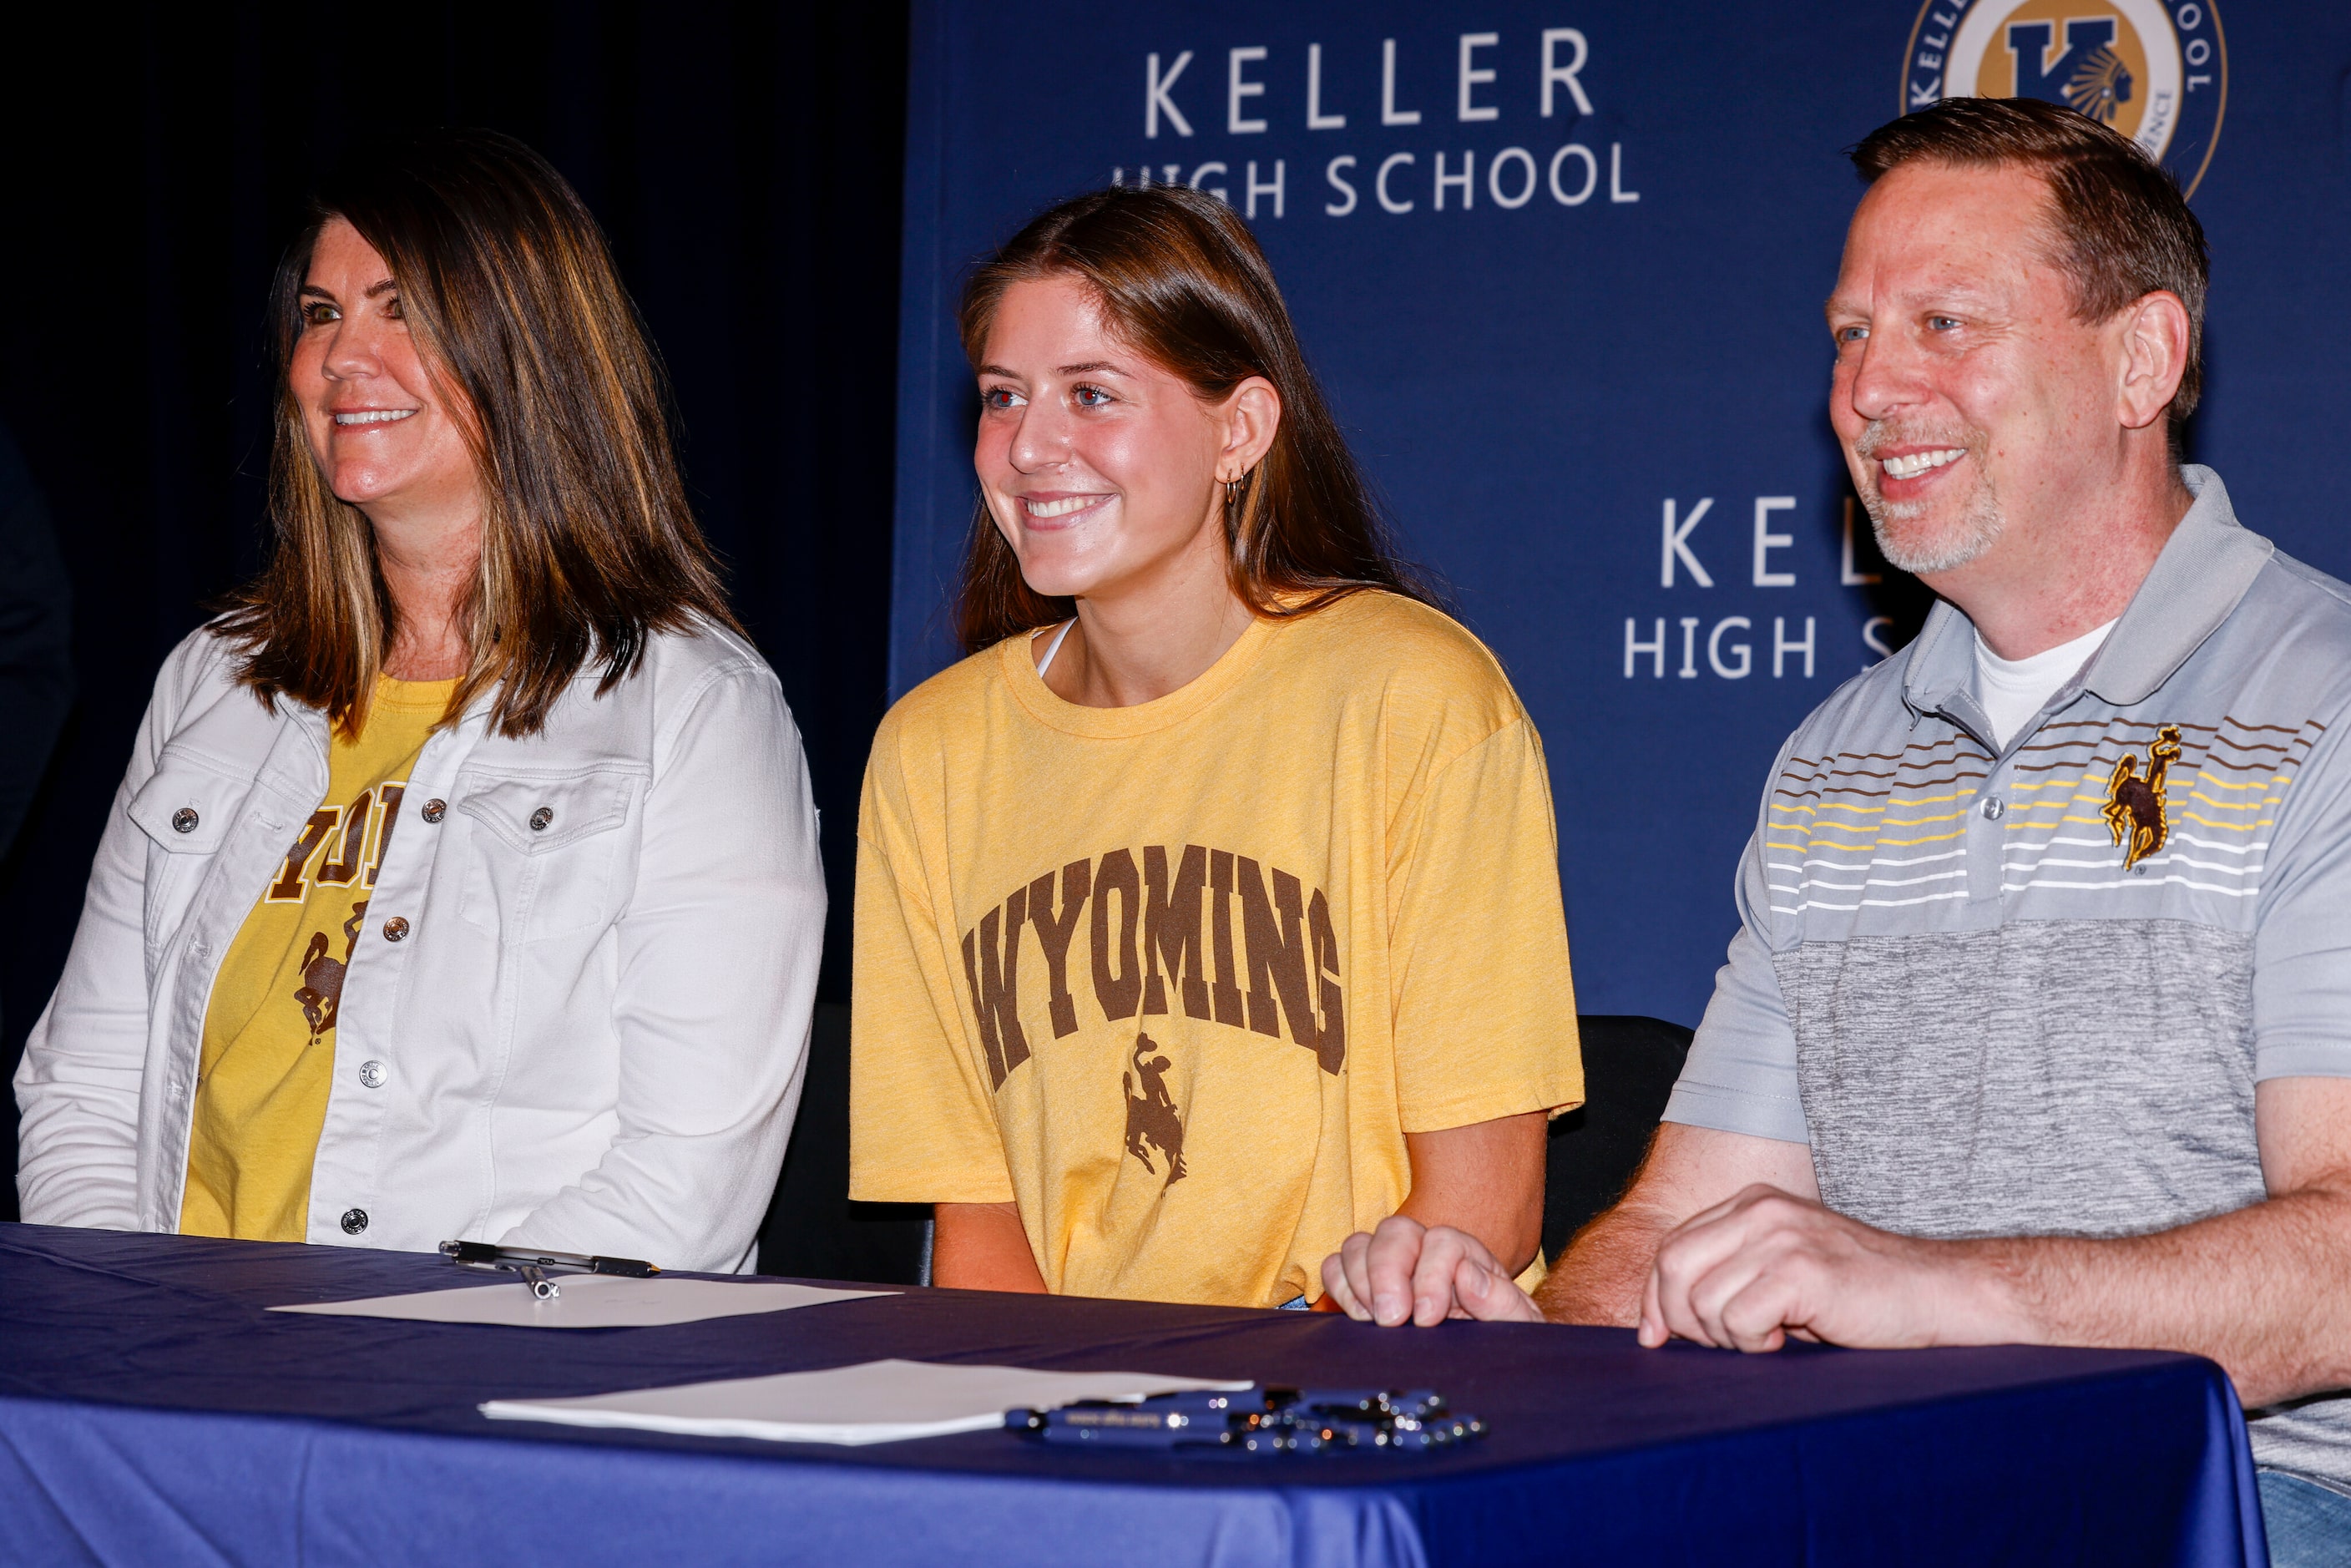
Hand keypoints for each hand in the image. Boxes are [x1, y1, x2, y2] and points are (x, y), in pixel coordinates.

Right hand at [1320, 1215, 1546, 1325]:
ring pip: (1360, 1244)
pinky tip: (1359, 1318)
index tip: (1428, 1317)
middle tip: (1391, 1319)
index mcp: (1467, 1257)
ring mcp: (1391, 1267)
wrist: (1485, 1368)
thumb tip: (1468, 1275)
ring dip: (1360, 1280)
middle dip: (1387, 1272)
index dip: (1432, 1275)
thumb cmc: (1504, 1344)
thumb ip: (1504, 1301)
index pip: (1443, 1241)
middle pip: (1395, 1231)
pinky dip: (1340, 1286)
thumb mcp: (1519, 1329)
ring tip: (1374, 1320)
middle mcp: (1425, 1253)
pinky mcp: (1362, 1286)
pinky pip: (1335, 1266)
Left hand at [1640, 1184, 2011, 1352]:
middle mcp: (1760, 1210)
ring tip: (1770, 1339)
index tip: (1656, 1337)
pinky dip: (1753, 1344)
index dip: (1655, 1297)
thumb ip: (1729, 1274)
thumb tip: (1659, 1323)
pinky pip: (1738, 1319)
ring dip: (1726, 1337)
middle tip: (1720, 1345)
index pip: (1671, 1246)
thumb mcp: (1783, 1268)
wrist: (1934, 1293)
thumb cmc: (1858, 1293)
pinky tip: (1787, 1340)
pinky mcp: (1801, 1270)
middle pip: (1672, 1265)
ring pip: (1702, 1300)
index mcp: (1751, 1203)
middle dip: (1679, 1318)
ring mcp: (1781, 1237)